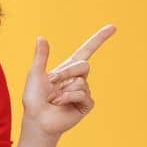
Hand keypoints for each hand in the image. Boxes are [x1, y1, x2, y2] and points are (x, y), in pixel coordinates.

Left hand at [23, 24, 115, 138]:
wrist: (37, 120)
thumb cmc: (34, 98)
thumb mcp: (35, 74)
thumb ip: (41, 56)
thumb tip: (41, 37)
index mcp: (67, 69)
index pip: (87, 50)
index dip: (99, 39)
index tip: (113, 27)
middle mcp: (78, 78)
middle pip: (84, 65)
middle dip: (66, 72)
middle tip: (51, 82)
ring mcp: (84, 91)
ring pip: (80, 82)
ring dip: (63, 89)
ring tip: (53, 99)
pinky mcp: (86, 104)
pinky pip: (82, 94)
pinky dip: (68, 98)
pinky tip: (60, 104)